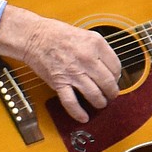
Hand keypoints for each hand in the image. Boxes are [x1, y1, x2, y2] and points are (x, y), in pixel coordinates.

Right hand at [0, 3, 121, 123]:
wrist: (34, 36)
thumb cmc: (57, 34)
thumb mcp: (85, 34)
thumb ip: (98, 50)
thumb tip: (109, 68)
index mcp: (95, 44)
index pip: (116, 66)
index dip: (117, 75)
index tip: (114, 78)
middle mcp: (87, 58)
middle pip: (108, 83)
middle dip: (112, 92)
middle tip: (111, 95)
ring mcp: (73, 72)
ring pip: (94, 94)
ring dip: (100, 102)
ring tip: (101, 103)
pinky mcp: (59, 82)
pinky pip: (71, 102)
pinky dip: (78, 113)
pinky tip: (83, 117)